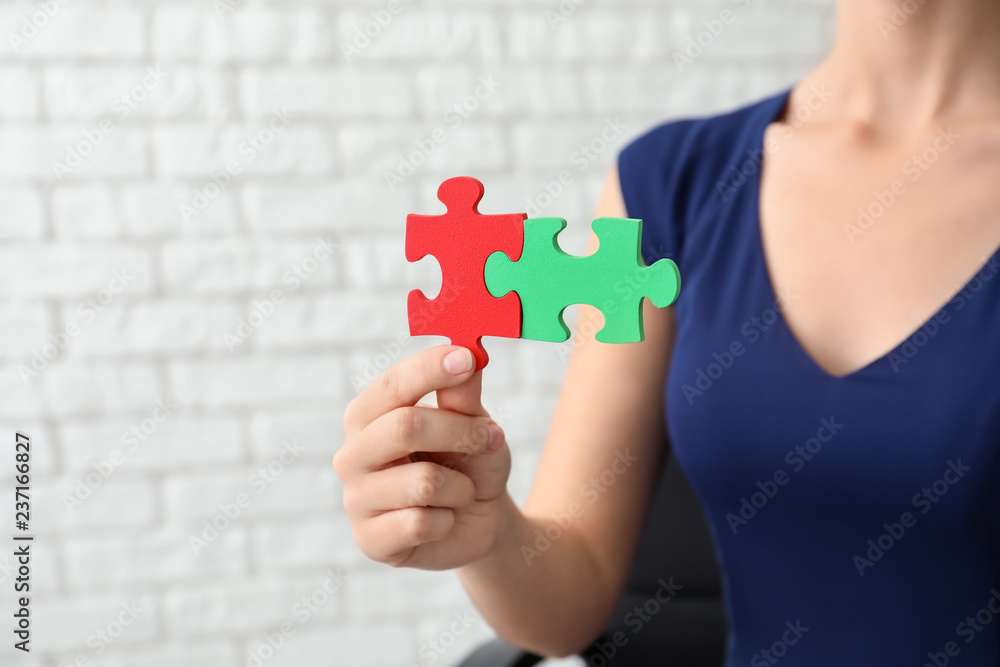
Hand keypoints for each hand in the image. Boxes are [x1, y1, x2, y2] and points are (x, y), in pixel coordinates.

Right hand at [334, 346, 511, 569]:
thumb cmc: (469, 463)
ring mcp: (355, 499)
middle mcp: (352, 453)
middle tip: (493, 436)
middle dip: (460, 431)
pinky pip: (421, 523)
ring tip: (461, 491)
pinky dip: (448, 520)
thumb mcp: (474, 423)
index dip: (429, 369)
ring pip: (424, 482)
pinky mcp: (369, 540)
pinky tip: (443, 521)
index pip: (392, 385)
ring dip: (461, 486)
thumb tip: (466, 352)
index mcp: (368, 416)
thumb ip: (463, 394)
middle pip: (404, 427)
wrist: (479, 521)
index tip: (468, 358)